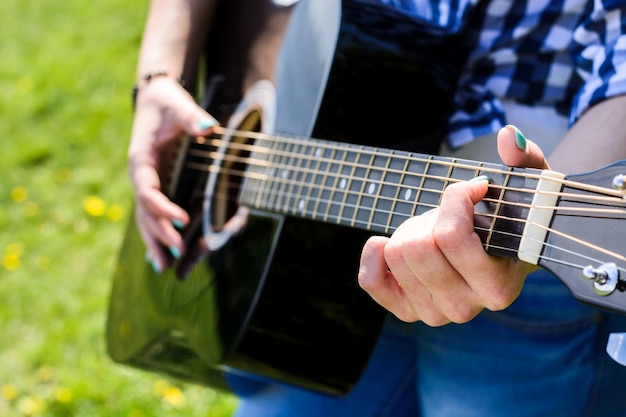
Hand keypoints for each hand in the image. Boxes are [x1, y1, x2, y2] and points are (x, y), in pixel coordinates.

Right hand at [127, 77, 217, 272]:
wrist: (156, 99)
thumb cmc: (167, 103)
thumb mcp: (178, 105)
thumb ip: (192, 117)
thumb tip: (208, 126)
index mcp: (141, 159)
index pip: (148, 189)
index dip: (163, 207)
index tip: (182, 221)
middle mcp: (140, 175)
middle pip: (145, 211)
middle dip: (161, 233)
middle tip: (177, 254)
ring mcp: (147, 183)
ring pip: (146, 218)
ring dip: (154, 242)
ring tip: (163, 267)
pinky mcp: (156, 186)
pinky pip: (153, 214)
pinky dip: (156, 234)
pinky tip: (161, 254)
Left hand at [358, 126, 549, 325]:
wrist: (493, 254)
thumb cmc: (510, 220)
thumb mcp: (528, 189)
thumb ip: (526, 160)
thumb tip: (510, 137)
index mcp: (498, 287)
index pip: (451, 237)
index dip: (455, 199)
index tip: (473, 189)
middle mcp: (464, 308)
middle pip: (418, 247)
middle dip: (429, 218)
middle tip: (447, 218)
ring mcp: (433, 313)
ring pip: (395, 255)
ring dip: (410, 232)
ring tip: (433, 233)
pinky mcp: (405, 311)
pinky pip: (370, 280)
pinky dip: (375, 253)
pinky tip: (392, 243)